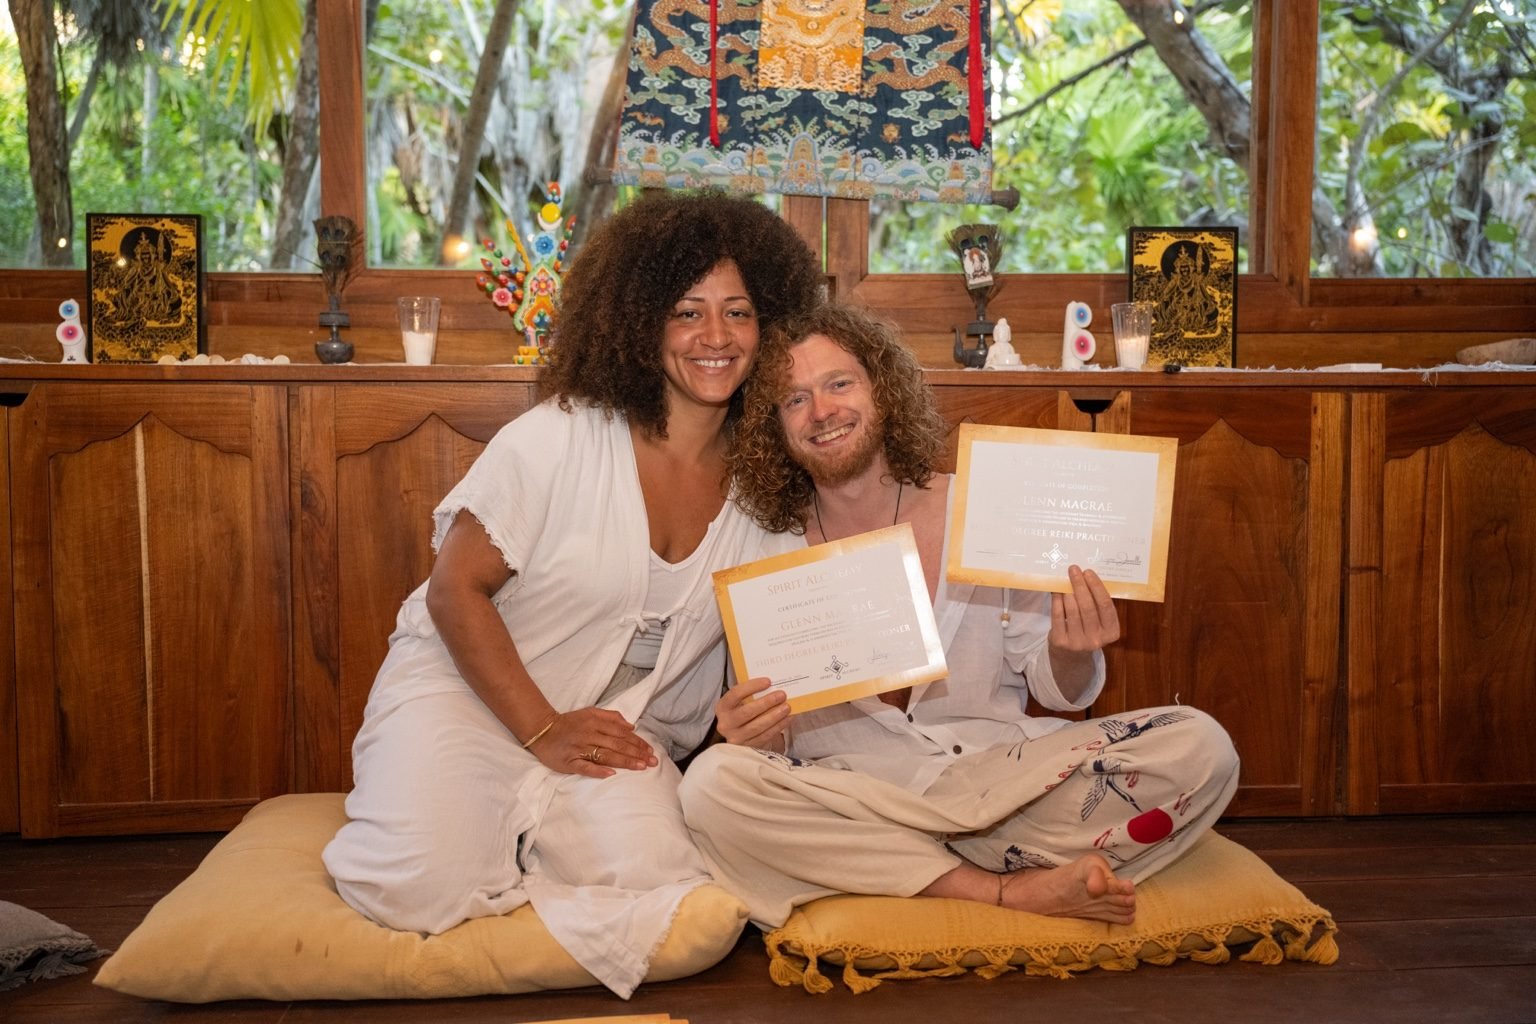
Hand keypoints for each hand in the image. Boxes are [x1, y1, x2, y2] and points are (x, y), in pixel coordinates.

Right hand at [531, 707, 658, 777]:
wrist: (541, 730)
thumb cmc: (569, 723)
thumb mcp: (590, 712)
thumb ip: (611, 717)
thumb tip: (631, 726)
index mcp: (595, 722)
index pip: (621, 733)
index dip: (637, 742)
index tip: (650, 751)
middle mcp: (589, 734)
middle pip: (616, 745)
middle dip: (636, 753)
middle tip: (652, 762)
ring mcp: (579, 749)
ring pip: (605, 755)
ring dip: (624, 761)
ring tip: (640, 767)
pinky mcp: (569, 762)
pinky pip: (585, 767)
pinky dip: (598, 771)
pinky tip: (611, 774)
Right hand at [716, 677, 789, 749]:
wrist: (736, 733)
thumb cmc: (740, 711)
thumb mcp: (739, 701)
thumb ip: (750, 693)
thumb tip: (772, 685)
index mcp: (722, 707)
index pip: (736, 694)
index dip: (752, 687)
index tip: (768, 681)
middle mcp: (726, 723)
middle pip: (747, 712)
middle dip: (766, 703)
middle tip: (782, 695)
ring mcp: (736, 737)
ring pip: (757, 726)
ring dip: (774, 716)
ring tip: (787, 707)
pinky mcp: (747, 747)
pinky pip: (764, 736)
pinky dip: (778, 727)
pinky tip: (787, 719)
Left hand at [1050, 565, 1119, 653]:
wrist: (1072, 655)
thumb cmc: (1088, 630)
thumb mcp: (1099, 622)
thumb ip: (1097, 604)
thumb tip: (1086, 576)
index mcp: (1111, 632)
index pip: (1105, 605)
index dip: (1096, 587)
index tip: (1088, 572)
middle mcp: (1097, 639)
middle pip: (1088, 607)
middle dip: (1080, 585)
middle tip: (1074, 570)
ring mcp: (1078, 642)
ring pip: (1072, 610)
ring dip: (1068, 591)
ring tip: (1065, 579)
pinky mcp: (1061, 642)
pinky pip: (1058, 616)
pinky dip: (1057, 600)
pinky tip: (1056, 590)